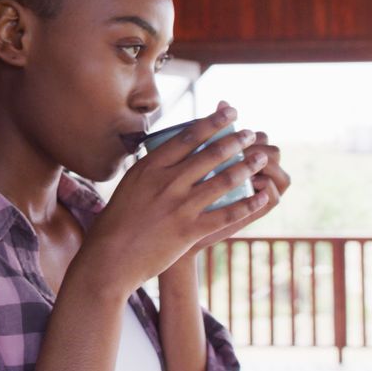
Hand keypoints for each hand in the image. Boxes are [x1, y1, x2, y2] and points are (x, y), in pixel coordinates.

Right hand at [70, 105, 270, 297]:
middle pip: (210, 154)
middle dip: (236, 140)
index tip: (229, 112)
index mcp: (149, 167)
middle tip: (252, 133)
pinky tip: (261, 196)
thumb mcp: (130, 184)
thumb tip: (168, 154)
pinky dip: (248, 204)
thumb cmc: (116, 221)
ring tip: (261, 157)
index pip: (187, 136)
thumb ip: (150, 169)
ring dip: (247, 166)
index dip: (213, 122)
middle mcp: (166, 182)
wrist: (109, 258)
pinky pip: (226, 214)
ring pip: (222, 180)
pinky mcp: (188, 231)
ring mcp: (179, 206)